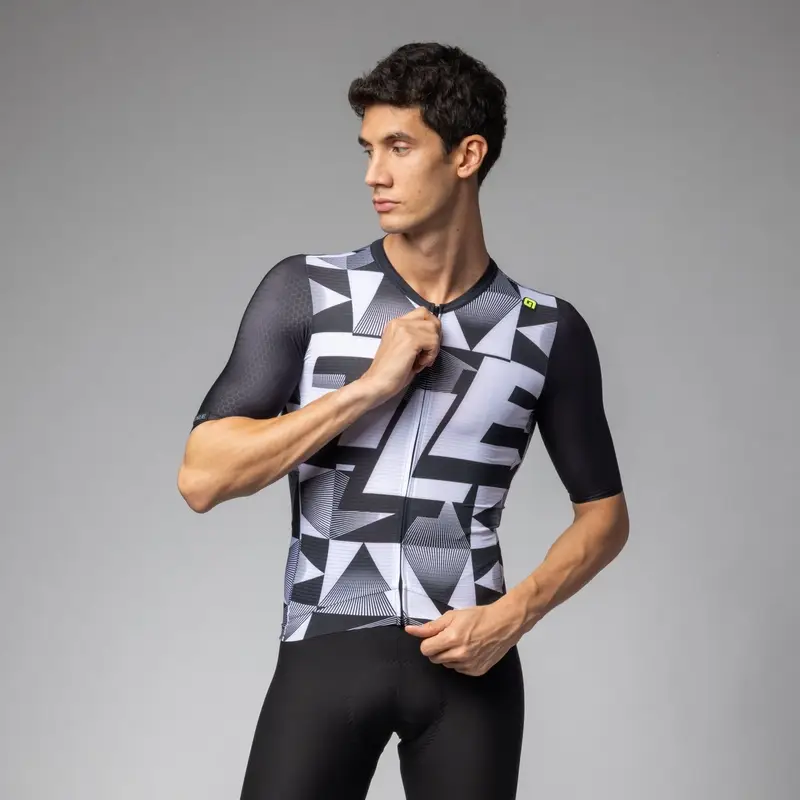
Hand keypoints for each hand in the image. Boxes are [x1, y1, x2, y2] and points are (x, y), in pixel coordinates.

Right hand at [359, 306, 441, 401]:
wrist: (377, 383)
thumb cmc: (390, 372)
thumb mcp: (403, 348)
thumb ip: (416, 338)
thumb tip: (434, 336)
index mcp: (396, 324)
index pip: (423, 313)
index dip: (431, 328)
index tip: (428, 345)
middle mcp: (399, 323)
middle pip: (431, 319)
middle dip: (435, 337)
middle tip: (427, 353)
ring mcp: (404, 329)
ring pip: (434, 330)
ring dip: (433, 348)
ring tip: (421, 360)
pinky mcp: (410, 339)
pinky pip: (433, 341)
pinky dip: (431, 355)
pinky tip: (419, 363)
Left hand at [404, 599, 524, 675]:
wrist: (503, 624)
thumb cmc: (478, 617)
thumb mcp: (452, 616)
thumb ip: (430, 626)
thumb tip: (410, 630)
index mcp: (451, 639)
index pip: (425, 649)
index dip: (428, 642)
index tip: (436, 636)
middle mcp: (459, 655)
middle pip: (434, 658)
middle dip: (437, 648)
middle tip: (448, 638)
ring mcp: (468, 665)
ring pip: (446, 664)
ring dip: (448, 655)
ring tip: (461, 642)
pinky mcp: (476, 671)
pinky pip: (459, 669)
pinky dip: (460, 661)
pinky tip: (469, 650)